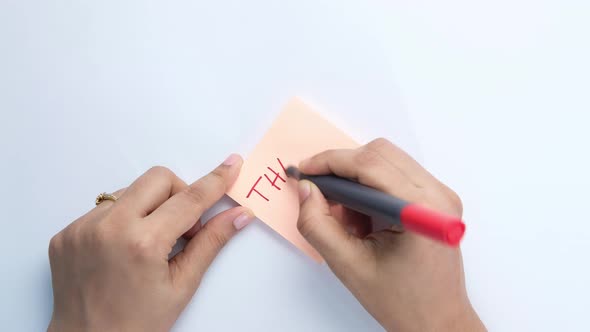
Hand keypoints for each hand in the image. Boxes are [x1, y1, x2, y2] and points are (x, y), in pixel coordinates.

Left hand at [47, 154, 253, 331]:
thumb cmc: (135, 325)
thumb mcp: (182, 286)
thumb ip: (211, 243)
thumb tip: (238, 216)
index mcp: (142, 244)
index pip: (189, 200)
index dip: (215, 181)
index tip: (230, 166)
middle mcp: (108, 228)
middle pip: (158, 178)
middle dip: (178, 194)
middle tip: (183, 227)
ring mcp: (82, 229)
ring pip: (130, 191)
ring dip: (148, 208)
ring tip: (149, 243)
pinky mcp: (67, 233)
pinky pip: (103, 208)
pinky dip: (122, 220)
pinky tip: (124, 248)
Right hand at [296, 139, 485, 331]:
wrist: (437, 320)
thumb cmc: (403, 301)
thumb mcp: (349, 266)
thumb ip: (318, 225)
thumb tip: (306, 190)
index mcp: (421, 210)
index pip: (370, 165)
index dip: (331, 162)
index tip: (304, 169)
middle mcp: (438, 195)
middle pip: (380, 154)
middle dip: (342, 167)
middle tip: (318, 191)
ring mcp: (440, 195)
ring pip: (387, 160)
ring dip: (356, 178)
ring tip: (345, 215)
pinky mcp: (435, 199)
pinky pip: (396, 174)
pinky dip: (370, 186)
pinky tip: (362, 217)